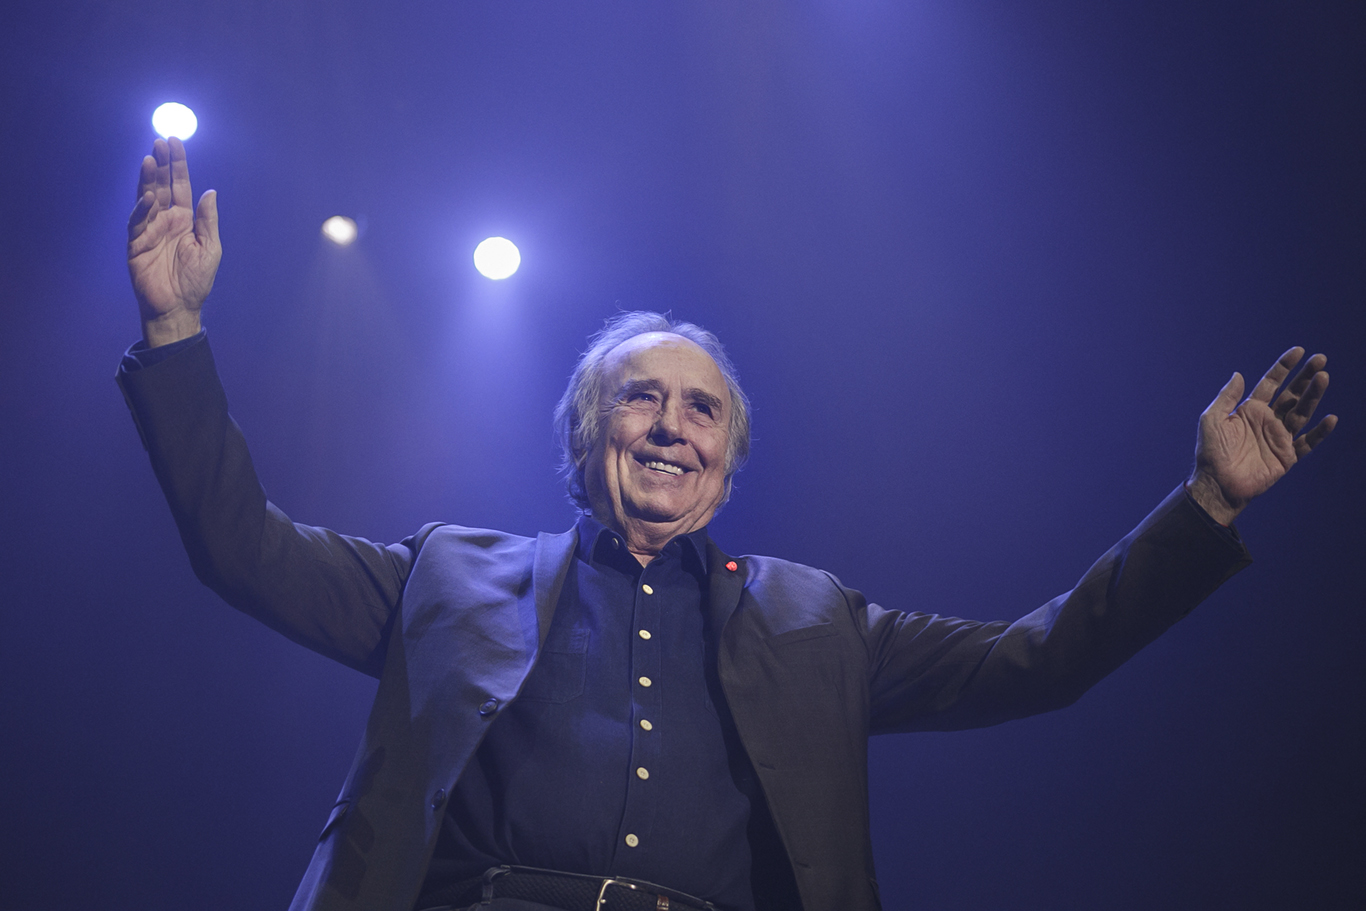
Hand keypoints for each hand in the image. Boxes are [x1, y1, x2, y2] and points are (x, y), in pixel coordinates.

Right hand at [127, 137, 220, 346]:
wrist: (178, 307)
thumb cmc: (196, 280)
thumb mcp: (210, 247)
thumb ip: (207, 220)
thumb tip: (210, 192)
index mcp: (184, 219)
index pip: (180, 186)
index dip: (177, 165)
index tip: (175, 142)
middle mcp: (165, 219)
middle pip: (162, 185)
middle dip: (162, 164)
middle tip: (161, 141)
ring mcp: (149, 229)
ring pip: (147, 197)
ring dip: (148, 179)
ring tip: (150, 159)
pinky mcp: (136, 243)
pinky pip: (138, 222)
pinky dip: (142, 209)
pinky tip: (149, 197)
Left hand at [1187, 347, 1336, 524]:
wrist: (1217, 483)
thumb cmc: (1211, 452)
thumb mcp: (1212, 419)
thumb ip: (1226, 397)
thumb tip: (1238, 374)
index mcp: (1251, 410)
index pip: (1271, 383)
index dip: (1284, 367)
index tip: (1299, 351)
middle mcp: (1268, 420)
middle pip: (1292, 394)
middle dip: (1305, 376)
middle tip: (1320, 360)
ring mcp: (1279, 437)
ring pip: (1302, 413)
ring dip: (1313, 396)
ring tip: (1324, 378)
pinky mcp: (1287, 456)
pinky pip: (1307, 442)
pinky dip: (1319, 432)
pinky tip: (1330, 419)